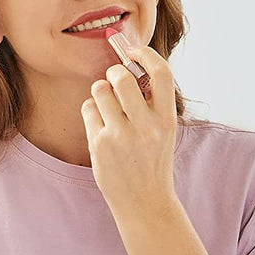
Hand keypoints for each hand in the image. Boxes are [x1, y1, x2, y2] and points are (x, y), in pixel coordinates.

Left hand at [81, 44, 176, 215]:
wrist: (145, 203)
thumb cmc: (152, 161)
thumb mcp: (163, 131)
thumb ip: (151, 102)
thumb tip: (131, 65)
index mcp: (166, 119)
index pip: (161, 72)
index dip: (146, 54)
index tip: (133, 50)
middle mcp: (145, 125)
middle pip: (120, 77)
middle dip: (113, 73)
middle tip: (114, 80)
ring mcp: (120, 135)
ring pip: (99, 90)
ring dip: (100, 92)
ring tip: (107, 107)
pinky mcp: (99, 144)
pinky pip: (88, 109)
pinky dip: (92, 112)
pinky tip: (100, 127)